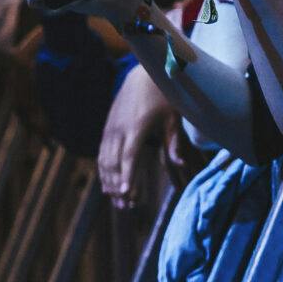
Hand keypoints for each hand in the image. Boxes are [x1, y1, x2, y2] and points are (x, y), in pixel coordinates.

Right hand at [99, 64, 178, 207]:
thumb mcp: (173, 117)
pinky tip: (108, 185)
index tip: (126, 193)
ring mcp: (111, 128)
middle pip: (114, 162)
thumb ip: (174, 142)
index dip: (127, 175)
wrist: (144, 73)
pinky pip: (102, 153)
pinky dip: (104, 171)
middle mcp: (119, 128)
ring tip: (117, 202)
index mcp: (137, 126)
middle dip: (118, 186)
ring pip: (105, 160)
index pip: (129, 156)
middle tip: (125, 207)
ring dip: (109, 182)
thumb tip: (180, 164)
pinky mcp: (108, 127)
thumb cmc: (164, 95)